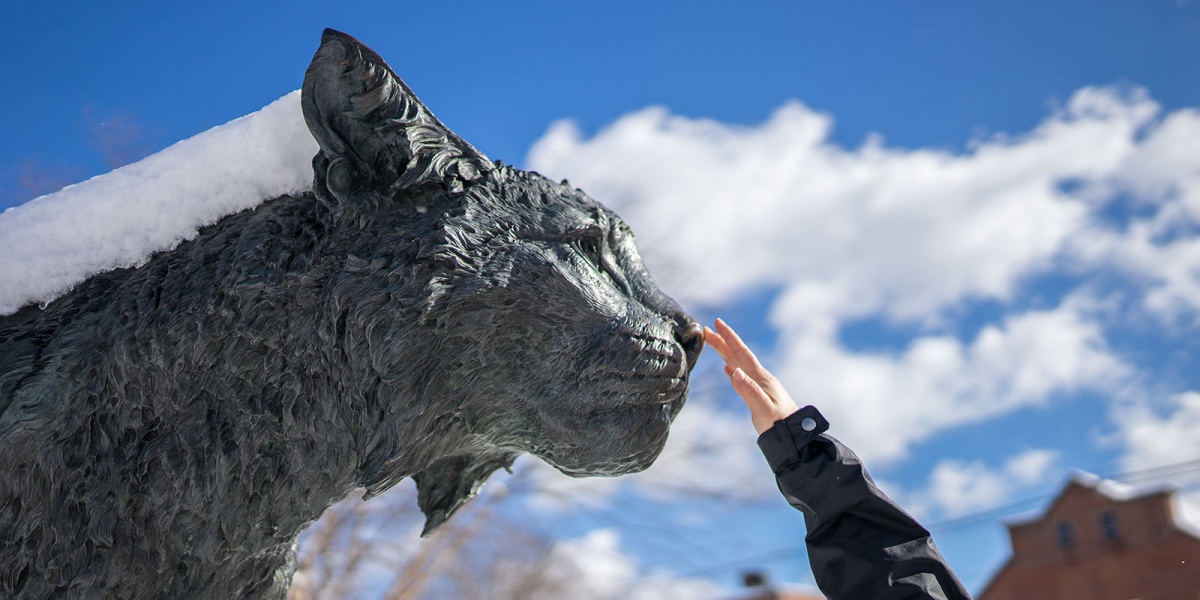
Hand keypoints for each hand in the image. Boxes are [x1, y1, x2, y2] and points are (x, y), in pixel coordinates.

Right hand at [705, 318, 799, 434]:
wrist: (795, 437)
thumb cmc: (780, 424)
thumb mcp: (763, 408)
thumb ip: (748, 390)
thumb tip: (734, 371)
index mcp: (760, 378)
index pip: (742, 353)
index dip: (729, 337)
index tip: (717, 323)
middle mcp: (760, 378)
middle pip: (738, 355)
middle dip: (723, 341)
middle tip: (706, 330)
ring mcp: (760, 386)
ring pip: (738, 364)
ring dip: (726, 353)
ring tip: (714, 343)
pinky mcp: (758, 395)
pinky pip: (742, 377)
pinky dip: (733, 370)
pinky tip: (730, 370)